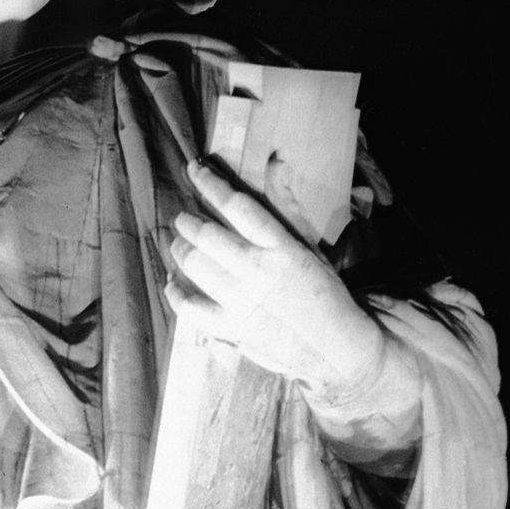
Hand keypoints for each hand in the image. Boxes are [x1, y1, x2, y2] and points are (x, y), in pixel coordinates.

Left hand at [167, 159, 393, 411]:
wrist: (337, 347)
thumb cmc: (323, 292)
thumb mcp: (309, 245)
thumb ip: (287, 204)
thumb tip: (275, 161)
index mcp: (282, 247)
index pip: (238, 206)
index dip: (211, 185)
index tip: (193, 169)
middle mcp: (259, 271)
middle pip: (208, 236)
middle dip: (187, 221)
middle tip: (182, 218)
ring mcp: (243, 302)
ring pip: (195, 266)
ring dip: (179, 250)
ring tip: (178, 244)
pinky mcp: (232, 329)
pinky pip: (190, 307)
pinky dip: (175, 292)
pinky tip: (172, 282)